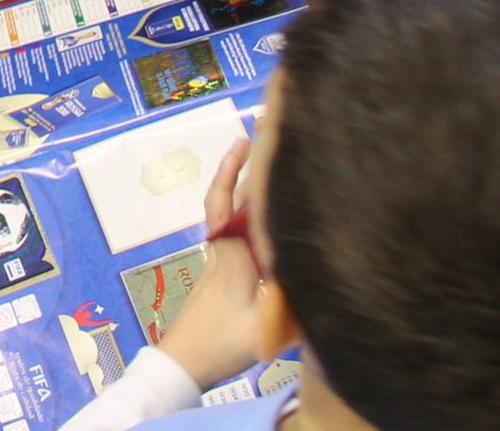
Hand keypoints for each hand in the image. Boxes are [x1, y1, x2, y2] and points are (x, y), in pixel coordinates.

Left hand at [159, 139, 264, 389]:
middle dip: (244, 168)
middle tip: (260, 136)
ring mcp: (221, 262)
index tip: (248, 139)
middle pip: (230, 200)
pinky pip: (237, 234)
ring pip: (233, 216)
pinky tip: (265, 216)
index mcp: (232, 254)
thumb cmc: (219, 344)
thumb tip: (317, 272)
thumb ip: (288, 300)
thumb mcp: (261, 325)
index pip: (228, 202)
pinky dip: (249, 216)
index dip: (235, 170)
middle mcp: (224, 250)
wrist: (182, 364)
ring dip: (245, 190)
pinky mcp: (224, 276)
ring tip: (265, 165)